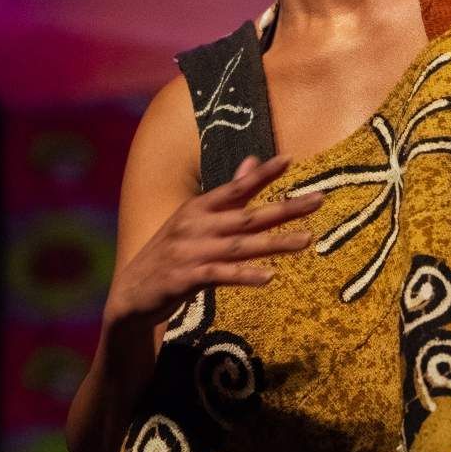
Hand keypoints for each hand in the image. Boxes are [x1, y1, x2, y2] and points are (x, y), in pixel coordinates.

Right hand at [102, 154, 322, 332]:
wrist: (132, 292)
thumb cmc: (172, 253)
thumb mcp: (195, 221)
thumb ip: (228, 197)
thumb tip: (251, 161)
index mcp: (198, 207)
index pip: (235, 187)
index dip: (261, 174)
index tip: (290, 159)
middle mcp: (194, 225)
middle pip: (247, 216)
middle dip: (285, 208)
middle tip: (319, 200)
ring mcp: (190, 251)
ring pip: (241, 246)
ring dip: (275, 243)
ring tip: (307, 240)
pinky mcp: (186, 278)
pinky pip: (222, 276)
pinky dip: (245, 275)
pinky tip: (269, 276)